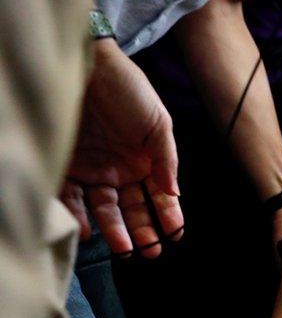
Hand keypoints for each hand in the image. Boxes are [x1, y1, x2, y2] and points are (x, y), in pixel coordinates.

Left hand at [66, 39, 182, 257]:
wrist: (89, 66)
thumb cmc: (129, 90)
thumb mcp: (158, 123)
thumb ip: (167, 159)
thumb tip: (174, 192)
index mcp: (147, 161)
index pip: (161, 196)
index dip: (169, 216)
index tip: (175, 233)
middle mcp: (122, 170)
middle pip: (134, 209)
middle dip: (144, 231)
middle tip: (151, 251)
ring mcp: (95, 171)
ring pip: (106, 210)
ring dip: (117, 231)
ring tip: (126, 250)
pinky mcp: (69, 167)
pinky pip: (73, 199)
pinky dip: (80, 216)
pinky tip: (90, 229)